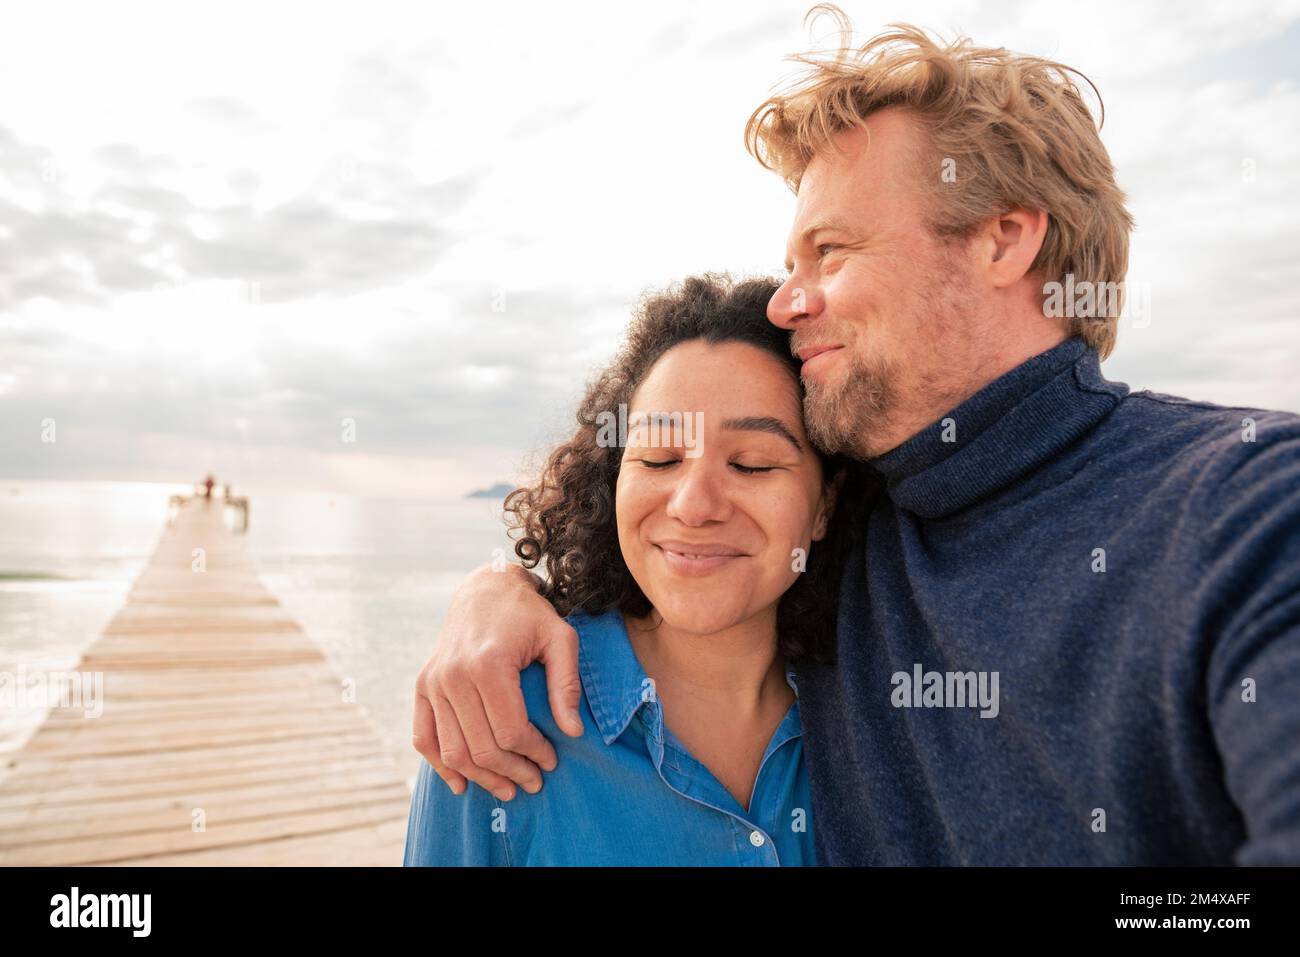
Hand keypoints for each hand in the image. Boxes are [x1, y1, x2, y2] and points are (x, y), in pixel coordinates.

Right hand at [412, 563, 583, 799]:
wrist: (485, 589)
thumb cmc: (528, 615)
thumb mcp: (560, 638)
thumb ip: (566, 685)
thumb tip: (573, 733)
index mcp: (488, 664)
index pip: (510, 731)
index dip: (534, 754)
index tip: (551, 761)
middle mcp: (453, 675)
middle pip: (481, 747)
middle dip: (512, 772)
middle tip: (534, 783)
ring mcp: (433, 682)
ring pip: (453, 751)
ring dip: (480, 778)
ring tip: (507, 789)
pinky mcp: (422, 685)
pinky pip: (423, 737)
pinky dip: (440, 765)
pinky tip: (461, 784)